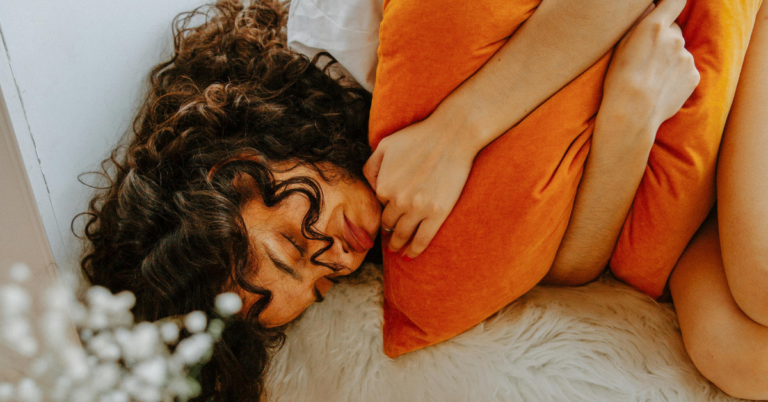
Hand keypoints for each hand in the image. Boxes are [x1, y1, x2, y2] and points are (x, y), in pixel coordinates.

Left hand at [363, 117, 475, 259]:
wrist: (452, 135)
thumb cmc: (418, 137)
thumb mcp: (384, 145)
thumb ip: (370, 167)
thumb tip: (370, 187)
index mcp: (383, 186)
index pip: (379, 203)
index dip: (385, 205)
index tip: (389, 210)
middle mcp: (397, 201)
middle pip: (388, 223)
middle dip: (388, 230)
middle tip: (388, 237)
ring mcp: (418, 209)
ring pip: (402, 235)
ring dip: (397, 245)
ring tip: (396, 250)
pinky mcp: (437, 214)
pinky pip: (422, 239)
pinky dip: (414, 251)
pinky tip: (409, 256)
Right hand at [602, 0, 699, 142]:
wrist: (633, 114)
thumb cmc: (619, 80)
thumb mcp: (619, 46)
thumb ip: (638, 24)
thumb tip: (650, 9)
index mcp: (655, 27)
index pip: (674, 1)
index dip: (672, 2)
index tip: (667, 7)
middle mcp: (676, 38)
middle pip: (673, 31)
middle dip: (663, 40)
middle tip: (646, 59)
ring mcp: (687, 57)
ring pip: (679, 53)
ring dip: (669, 61)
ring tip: (650, 79)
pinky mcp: (693, 76)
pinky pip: (685, 71)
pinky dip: (675, 77)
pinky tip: (660, 88)